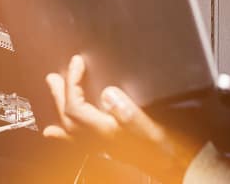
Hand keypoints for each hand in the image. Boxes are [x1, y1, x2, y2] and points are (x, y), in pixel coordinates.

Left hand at [43, 55, 200, 181]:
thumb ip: (129, 113)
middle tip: (54, 76)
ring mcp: (102, 144)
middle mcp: (100, 139)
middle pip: (69, 116)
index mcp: (108, 131)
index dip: (73, 82)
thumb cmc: (166, 149)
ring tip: (55, 93)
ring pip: (71, 126)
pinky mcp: (108, 147)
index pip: (77, 106)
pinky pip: (78, 140)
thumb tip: (108, 94)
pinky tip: (58, 133)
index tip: (77, 63)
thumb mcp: (152, 127)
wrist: (175, 167)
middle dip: (61, 94)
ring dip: (61, 108)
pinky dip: (65, 134)